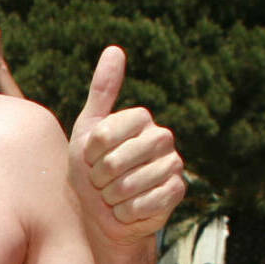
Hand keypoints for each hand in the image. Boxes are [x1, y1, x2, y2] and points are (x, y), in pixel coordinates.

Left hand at [66, 47, 181, 248]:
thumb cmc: (91, 171)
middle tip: (101, 181)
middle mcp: (162, 137)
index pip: (104, 135)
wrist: (104, 214)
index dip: (90, 153)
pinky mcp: (177, 191)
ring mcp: (173, 164)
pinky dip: (126, 212)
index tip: (90, 158)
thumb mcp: (87, 130)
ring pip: (129, 185)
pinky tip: (127, 208)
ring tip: (114, 195)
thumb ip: (101, 92)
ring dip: (111, 197)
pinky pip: (144, 203)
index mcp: (140, 118)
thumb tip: (115, 48)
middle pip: (115, 161)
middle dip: (99, 178)